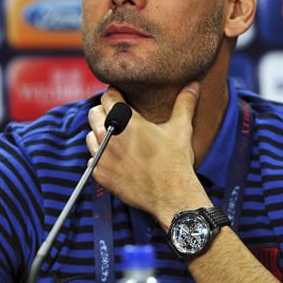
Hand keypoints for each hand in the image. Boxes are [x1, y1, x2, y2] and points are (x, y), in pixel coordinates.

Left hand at [86, 82, 211, 226]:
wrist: (172, 197)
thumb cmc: (176, 162)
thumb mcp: (181, 129)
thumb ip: (184, 103)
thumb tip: (193, 85)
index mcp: (126, 120)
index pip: (107, 96)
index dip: (115, 95)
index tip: (122, 99)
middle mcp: (109, 136)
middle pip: (94, 113)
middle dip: (105, 113)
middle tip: (119, 119)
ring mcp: (102, 157)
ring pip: (90, 135)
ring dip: (100, 134)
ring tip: (117, 139)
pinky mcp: (100, 174)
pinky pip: (92, 158)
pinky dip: (101, 157)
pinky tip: (116, 158)